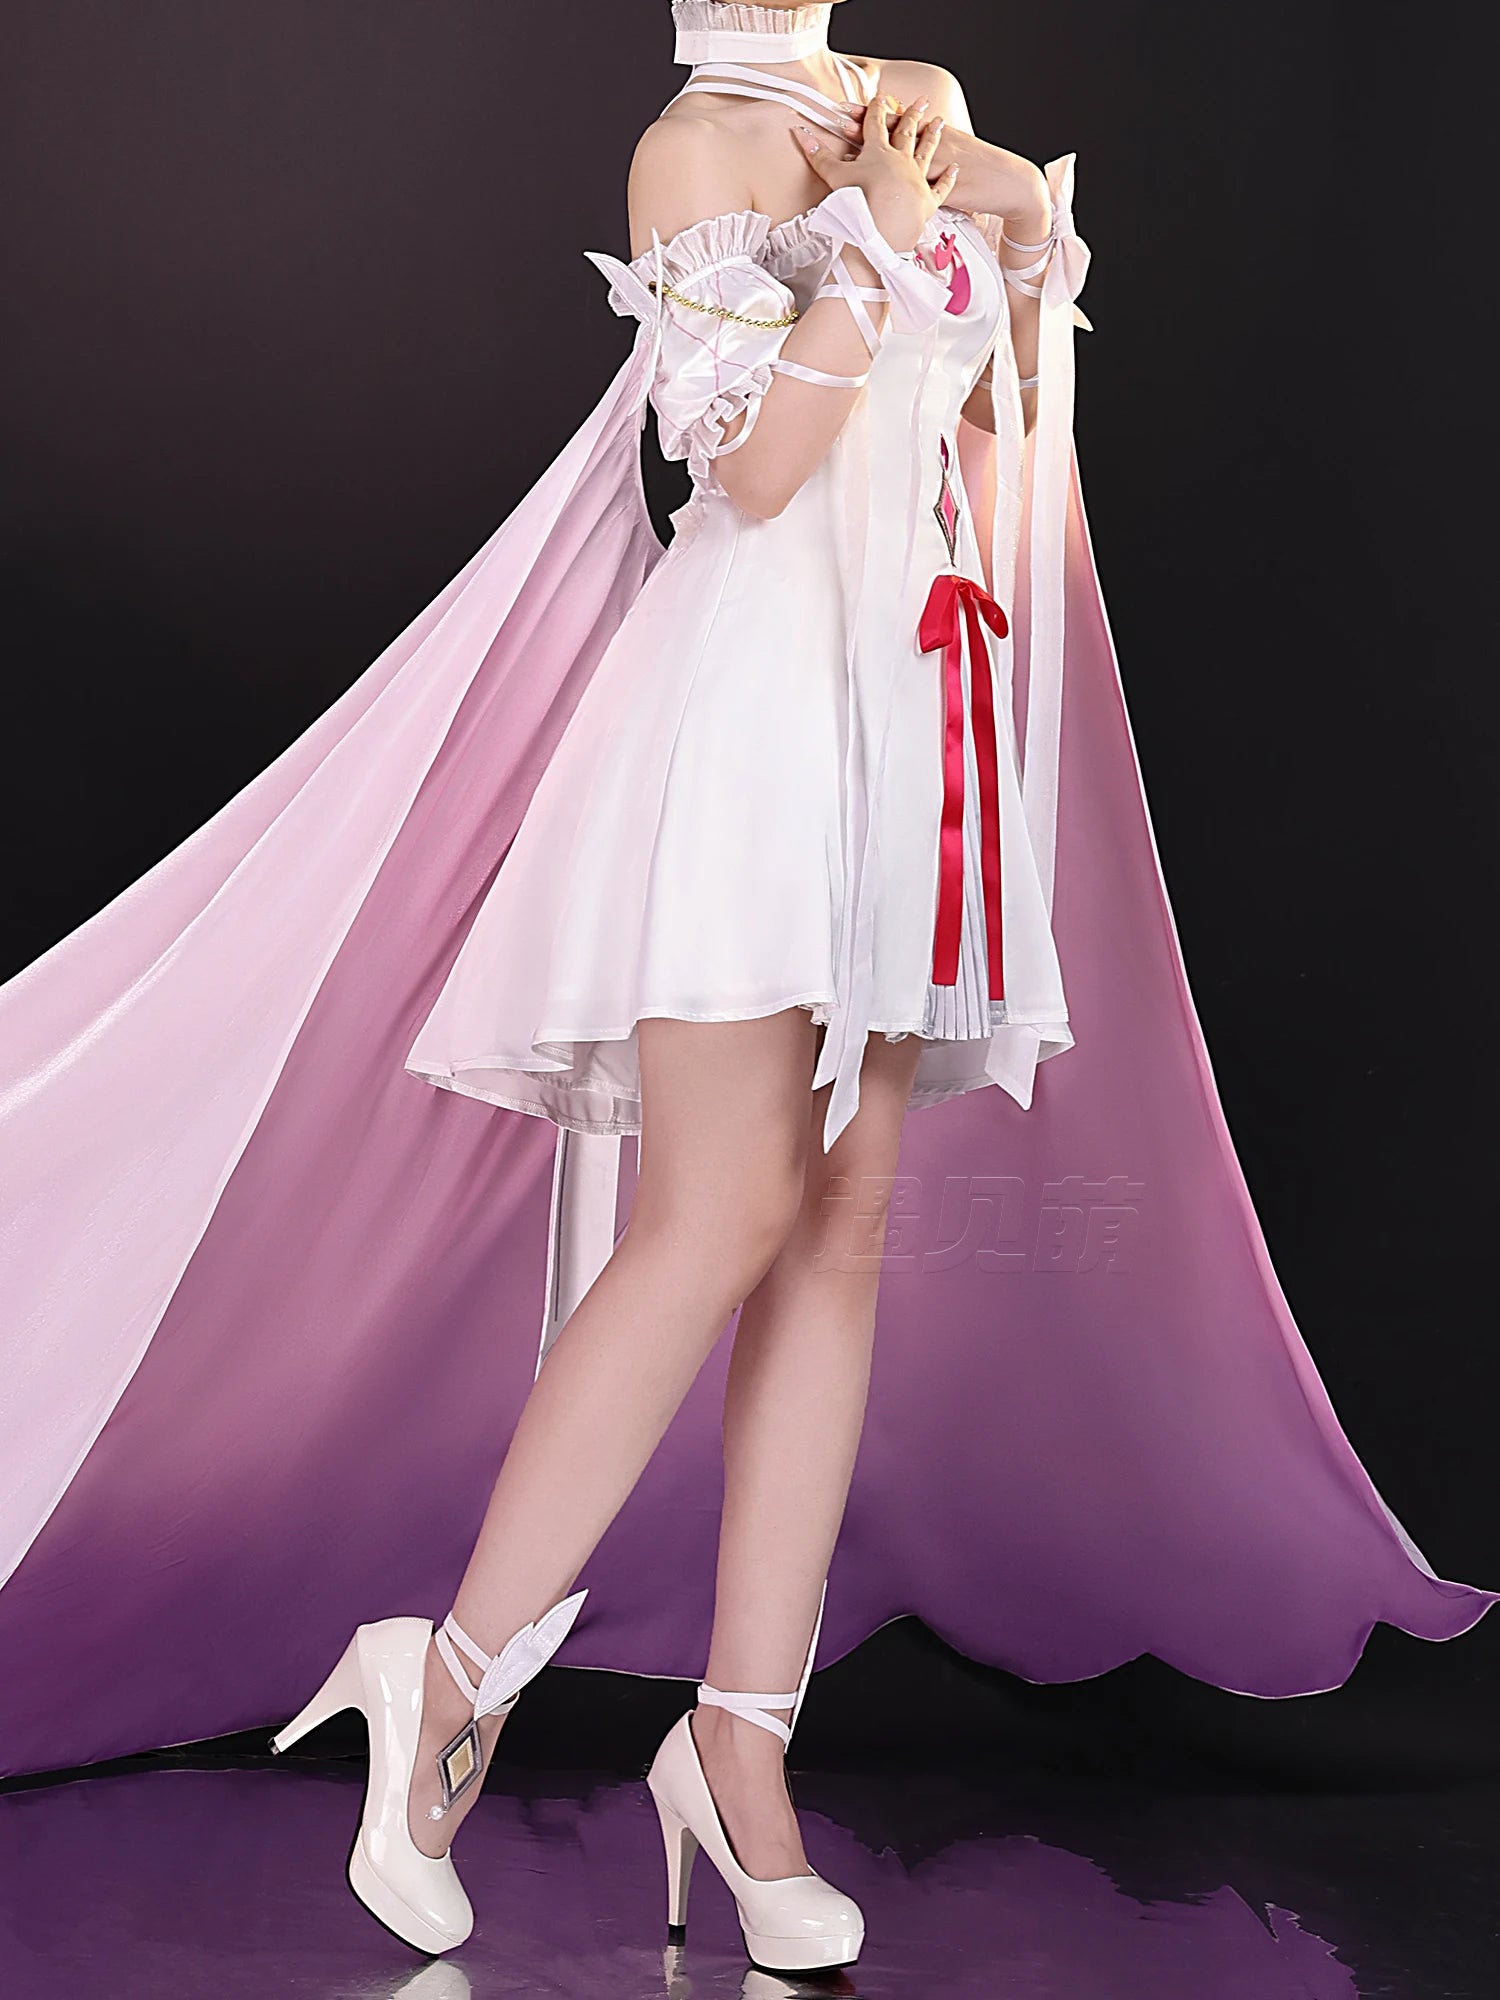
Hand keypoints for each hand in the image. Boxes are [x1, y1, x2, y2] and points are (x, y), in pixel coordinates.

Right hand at [793, 95, 958, 253]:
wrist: (876, 236)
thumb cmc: (854, 206)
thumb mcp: (833, 177)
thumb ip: (818, 154)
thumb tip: (799, 132)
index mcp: (878, 152)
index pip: (876, 123)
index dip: (876, 109)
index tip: (879, 97)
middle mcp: (901, 160)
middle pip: (907, 131)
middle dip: (912, 114)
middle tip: (921, 100)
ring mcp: (917, 179)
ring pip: (927, 151)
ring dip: (933, 135)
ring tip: (938, 121)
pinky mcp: (927, 201)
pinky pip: (941, 187)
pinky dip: (948, 178)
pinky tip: (954, 169)